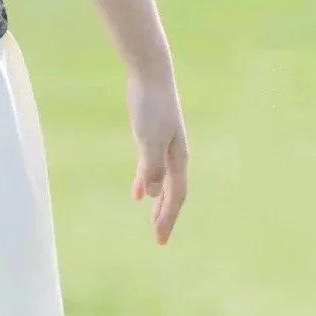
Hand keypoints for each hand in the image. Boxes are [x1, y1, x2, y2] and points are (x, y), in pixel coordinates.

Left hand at [127, 69, 188, 244]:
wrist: (151, 75)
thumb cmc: (151, 107)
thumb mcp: (149, 139)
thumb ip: (151, 167)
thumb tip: (152, 195)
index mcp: (178, 158)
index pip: (175, 196)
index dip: (168, 218)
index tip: (160, 239)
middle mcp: (175, 156)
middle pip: (172, 192)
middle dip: (166, 215)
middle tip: (159, 238)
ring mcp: (164, 146)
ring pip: (163, 182)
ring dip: (158, 202)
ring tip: (153, 220)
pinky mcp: (152, 137)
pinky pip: (150, 168)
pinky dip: (145, 182)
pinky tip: (137, 194)